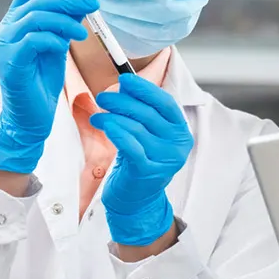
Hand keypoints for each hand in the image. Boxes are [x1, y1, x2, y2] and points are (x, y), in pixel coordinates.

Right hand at [0, 0, 96, 173]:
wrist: (29, 117)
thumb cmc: (41, 82)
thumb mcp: (56, 47)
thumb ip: (63, 25)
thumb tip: (81, 4)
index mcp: (15, 23)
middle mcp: (6, 30)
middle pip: (36, 2)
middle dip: (67, 0)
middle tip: (92, 3)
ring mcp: (5, 45)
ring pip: (35, 18)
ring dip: (64, 21)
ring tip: (84, 31)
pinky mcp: (10, 62)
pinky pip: (33, 40)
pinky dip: (53, 39)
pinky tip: (66, 45)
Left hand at [90, 74, 191, 246]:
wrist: (137, 199)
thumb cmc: (139, 160)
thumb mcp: (147, 134)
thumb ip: (141, 111)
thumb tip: (124, 83)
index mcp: (180, 132)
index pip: (165, 103)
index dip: (145, 89)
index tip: (125, 79)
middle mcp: (177, 145)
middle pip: (149, 114)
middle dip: (123, 101)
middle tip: (103, 96)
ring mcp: (165, 159)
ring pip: (136, 128)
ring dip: (112, 117)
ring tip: (97, 115)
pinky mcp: (148, 171)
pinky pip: (130, 145)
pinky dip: (115, 131)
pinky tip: (103, 125)